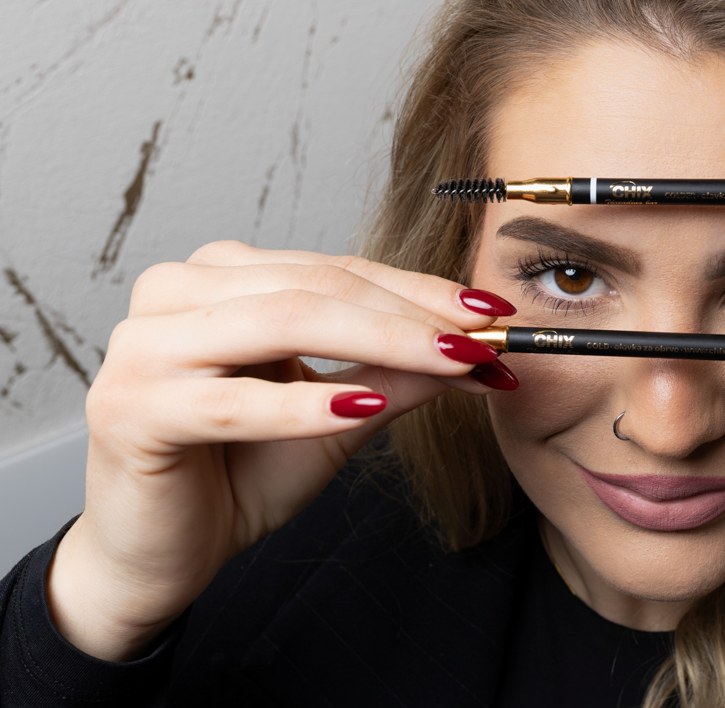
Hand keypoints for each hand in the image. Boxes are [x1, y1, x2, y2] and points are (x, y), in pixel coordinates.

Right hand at [47, 242, 513, 659]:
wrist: (161, 555)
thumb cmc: (240, 475)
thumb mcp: (336, 417)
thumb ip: (393, 377)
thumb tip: (472, 349)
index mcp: (220, 278)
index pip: (336, 271)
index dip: (420, 291)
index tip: (492, 313)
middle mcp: (175, 293)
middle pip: (316, 289)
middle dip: (412, 317)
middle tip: (483, 341)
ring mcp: (144, 346)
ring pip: (280, 324)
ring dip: (380, 344)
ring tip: (450, 364)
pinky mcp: (131, 410)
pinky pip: (235, 401)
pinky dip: (303, 406)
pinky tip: (359, 409)